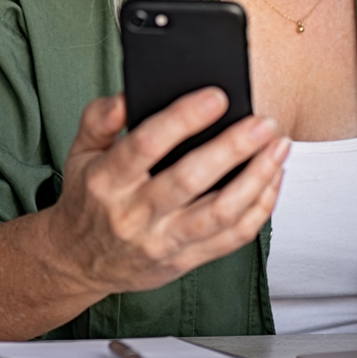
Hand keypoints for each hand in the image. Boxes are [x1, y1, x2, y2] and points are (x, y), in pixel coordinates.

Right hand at [41, 89, 290, 296]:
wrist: (78, 262)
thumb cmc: (88, 200)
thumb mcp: (79, 152)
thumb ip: (99, 119)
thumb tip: (126, 95)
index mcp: (107, 181)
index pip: (146, 145)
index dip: (183, 119)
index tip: (216, 97)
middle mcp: (134, 214)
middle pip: (190, 179)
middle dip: (233, 148)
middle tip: (262, 122)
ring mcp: (162, 241)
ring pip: (219, 212)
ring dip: (256, 178)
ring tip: (278, 147)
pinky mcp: (185, 260)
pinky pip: (232, 238)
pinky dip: (259, 208)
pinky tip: (272, 180)